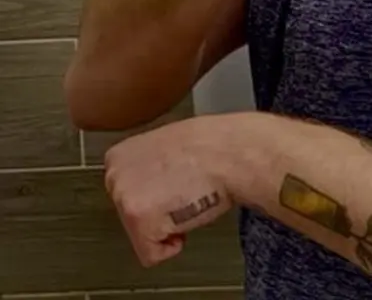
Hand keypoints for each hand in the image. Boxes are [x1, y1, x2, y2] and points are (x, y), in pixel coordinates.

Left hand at [104, 117, 231, 266]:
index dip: (157, 194)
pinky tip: (187, 215)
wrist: (229, 154)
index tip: (174, 184)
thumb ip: (148, 164)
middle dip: (159, 212)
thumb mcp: (168, 143)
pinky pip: (152, 254)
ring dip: (167, 225)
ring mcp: (124, 198)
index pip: (129, 194)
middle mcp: (115, 175)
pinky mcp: (139, 222)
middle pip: (131, 216)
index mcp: (119, 155)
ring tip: (188, 198)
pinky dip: (172, 246)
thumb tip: (152, 180)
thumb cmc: (212, 146)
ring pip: (141, 235)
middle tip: (184, 192)